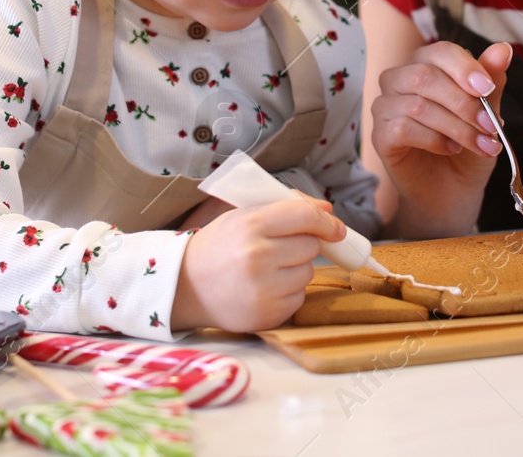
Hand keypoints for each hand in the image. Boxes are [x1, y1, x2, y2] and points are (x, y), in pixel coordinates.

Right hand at [172, 197, 343, 331]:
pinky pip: (299, 297)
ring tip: (267, 269)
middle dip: (302, 244)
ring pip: (308, 272)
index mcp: (250, 226)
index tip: (336, 228)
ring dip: (296, 269)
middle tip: (277, 247)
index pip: (304, 218)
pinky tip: (265, 288)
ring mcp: (263, 289)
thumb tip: (329, 213)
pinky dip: (289, 292)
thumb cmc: (220, 245)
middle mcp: (258, 257)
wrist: (186, 286)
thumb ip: (287, 208)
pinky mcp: (268, 315)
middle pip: (311, 246)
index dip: (325, 222)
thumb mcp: (244, 216)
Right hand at [371, 41, 511, 237]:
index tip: (489, 88)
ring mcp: (385, 107)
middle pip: (425, 76)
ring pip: (417, 105)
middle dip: (464, 103)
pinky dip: (434, 139)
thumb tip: (503, 50)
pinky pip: (402, 129)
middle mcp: (400, 79)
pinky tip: (451, 149)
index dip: (465, 67)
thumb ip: (492, 82)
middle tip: (490, 126)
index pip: (441, 52)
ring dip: (456, 127)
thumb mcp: (487, 114)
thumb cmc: (468, 146)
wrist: (454, 190)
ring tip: (480, 144)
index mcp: (426, 64)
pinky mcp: (380, 136)